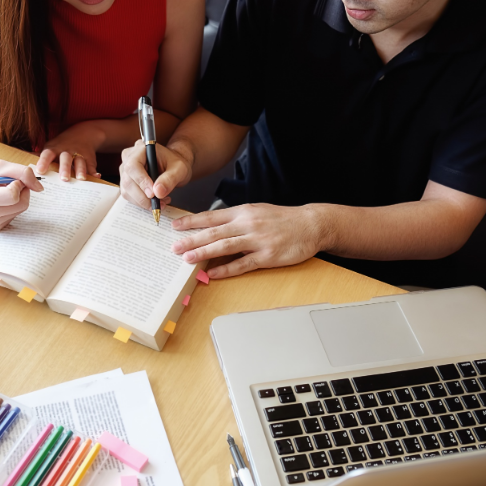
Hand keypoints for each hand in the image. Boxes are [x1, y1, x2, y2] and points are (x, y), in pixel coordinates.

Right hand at [0, 158, 43, 231]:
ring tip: (0, 191)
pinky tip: (0, 200)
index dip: (16, 184)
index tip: (7, 179)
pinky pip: (17, 214)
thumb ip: (22, 172)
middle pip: (21, 204)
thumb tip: (40, 188)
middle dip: (20, 190)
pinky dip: (14, 204)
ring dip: (18, 197)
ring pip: (21, 209)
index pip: (12, 196)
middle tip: (5, 183)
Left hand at [34, 122, 104, 180]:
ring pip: (80, 162)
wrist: (84, 133)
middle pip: (66, 159)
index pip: (47, 154)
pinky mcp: (89, 159)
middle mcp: (67, 151)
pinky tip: (97, 177)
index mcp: (55, 149)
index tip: (40, 170)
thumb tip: (24, 165)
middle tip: (64, 179)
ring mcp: (79, 154)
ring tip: (81, 179)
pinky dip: (94, 171)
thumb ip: (40, 157)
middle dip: (65, 169)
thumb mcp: (50, 146)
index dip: (43, 162)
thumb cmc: (62, 144)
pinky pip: (92, 166)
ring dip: (81, 170)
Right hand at [119, 140, 192, 209]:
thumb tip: (158, 192)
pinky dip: (142, 203)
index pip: (133, 166)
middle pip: (128, 180)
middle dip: (143, 196)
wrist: (173, 167)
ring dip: (143, 201)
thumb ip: (170, 179)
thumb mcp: (179, 169)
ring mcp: (125, 171)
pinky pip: (129, 196)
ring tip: (161, 202)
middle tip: (159, 203)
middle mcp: (129, 158)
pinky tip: (155, 201)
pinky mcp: (126, 182)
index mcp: (140, 149)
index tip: (153, 194)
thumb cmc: (175, 164)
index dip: (141, 181)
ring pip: (126, 191)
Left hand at [170, 204, 323, 278]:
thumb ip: (236, 218)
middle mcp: (248, 224)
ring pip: (225, 246)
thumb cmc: (282, 219)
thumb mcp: (257, 211)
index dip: (192, 222)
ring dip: (204, 253)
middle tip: (174, 247)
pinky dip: (226, 270)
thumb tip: (212, 227)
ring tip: (187, 259)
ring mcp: (257, 240)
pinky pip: (243, 264)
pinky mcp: (267, 256)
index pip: (212, 216)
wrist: (311, 224)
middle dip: (192, 239)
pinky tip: (213, 274)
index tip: (175, 226)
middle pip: (214, 232)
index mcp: (243, 211)